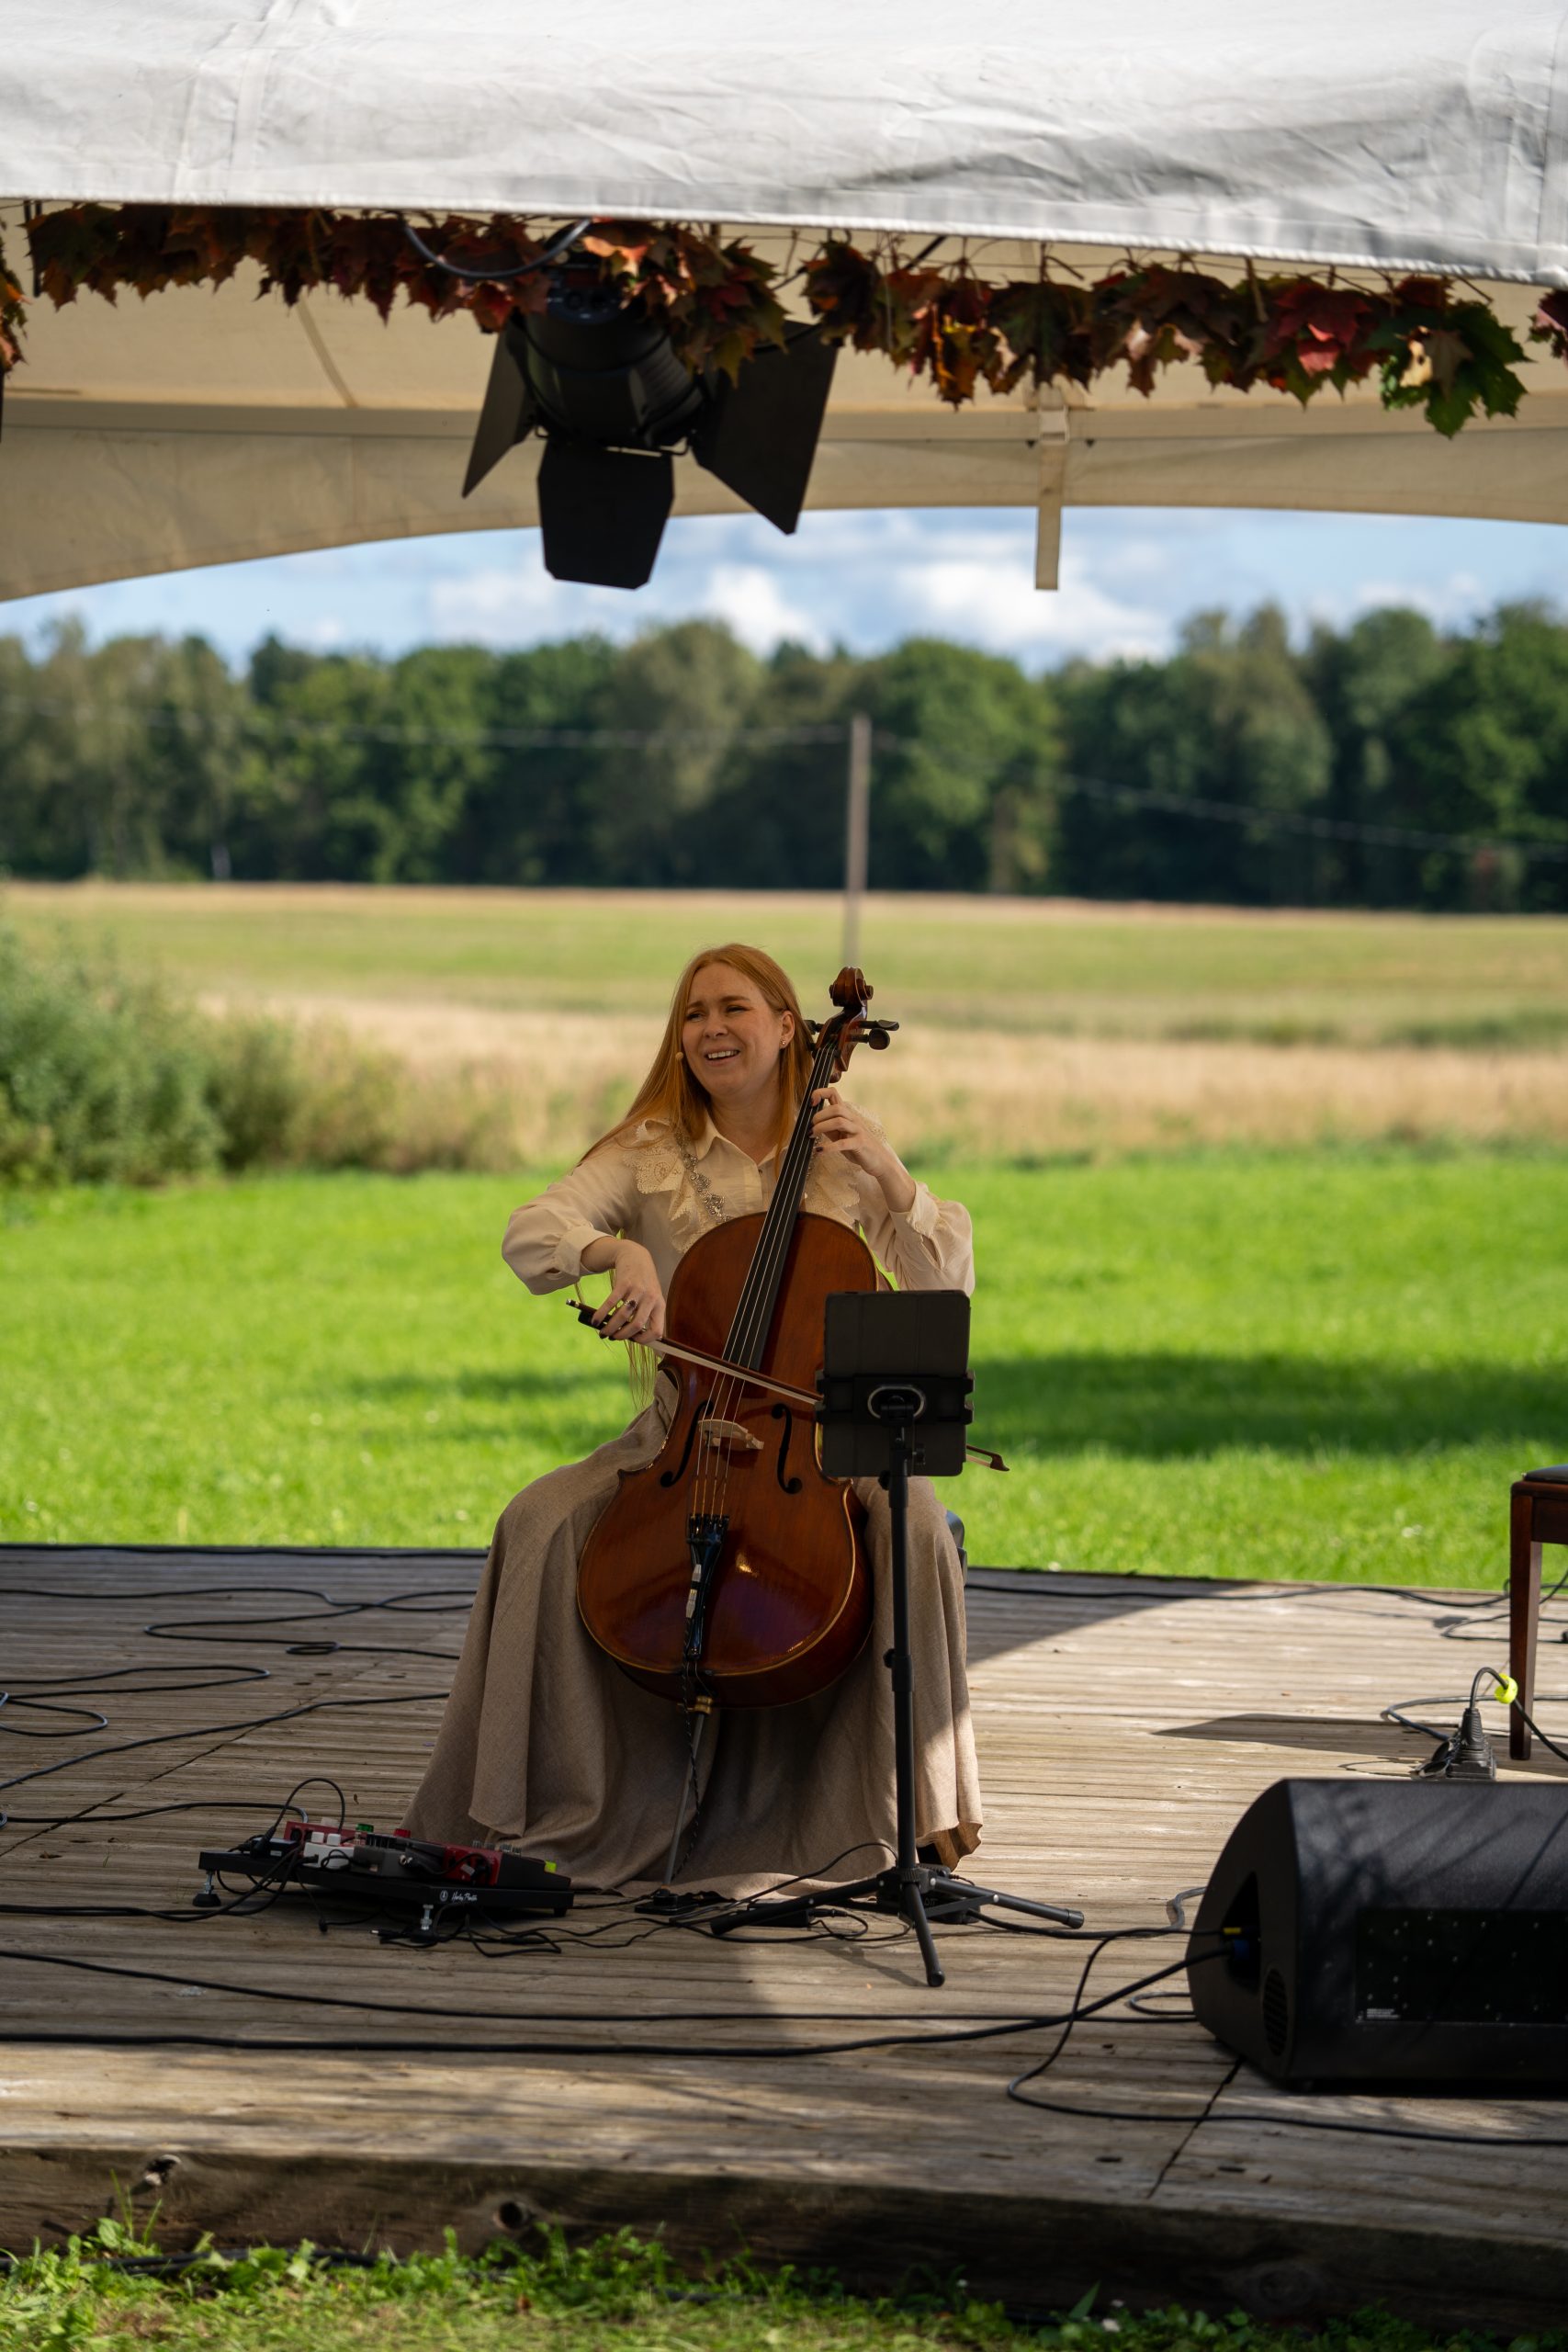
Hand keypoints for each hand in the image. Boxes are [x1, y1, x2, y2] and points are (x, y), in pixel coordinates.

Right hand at [591, 1241, 666, 1342]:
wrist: (636, 1256)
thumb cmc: (643, 1282)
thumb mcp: (650, 1297)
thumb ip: (644, 1314)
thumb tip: (629, 1336)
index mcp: (659, 1305)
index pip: (657, 1331)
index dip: (645, 1340)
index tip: (633, 1341)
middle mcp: (651, 1298)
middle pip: (637, 1325)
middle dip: (623, 1335)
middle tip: (613, 1338)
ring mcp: (637, 1290)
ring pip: (623, 1315)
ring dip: (610, 1327)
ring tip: (603, 1331)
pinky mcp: (624, 1283)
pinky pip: (611, 1303)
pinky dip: (601, 1314)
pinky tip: (595, 1320)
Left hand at [810, 1088, 916, 1215]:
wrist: (879, 1160)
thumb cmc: (858, 1147)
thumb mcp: (841, 1136)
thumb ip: (829, 1129)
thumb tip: (812, 1125)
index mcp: (847, 1114)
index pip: (834, 1093)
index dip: (820, 1093)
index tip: (810, 1103)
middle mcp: (853, 1119)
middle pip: (836, 1108)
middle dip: (819, 1116)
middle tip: (810, 1127)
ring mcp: (858, 1131)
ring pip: (839, 1121)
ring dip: (821, 1127)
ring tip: (811, 1136)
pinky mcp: (860, 1143)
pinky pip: (843, 1143)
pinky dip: (829, 1147)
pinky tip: (819, 1151)